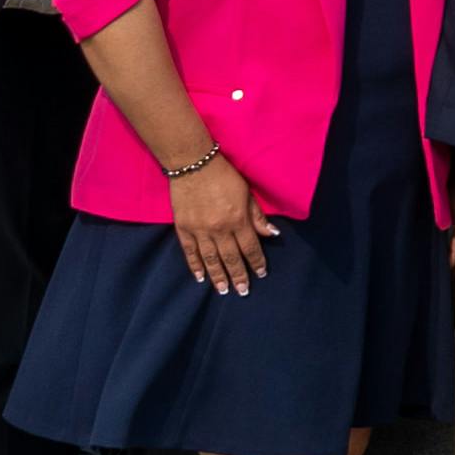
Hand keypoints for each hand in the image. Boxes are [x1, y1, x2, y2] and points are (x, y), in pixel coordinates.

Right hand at [170, 154, 266, 295]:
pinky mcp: (183, 228)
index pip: (250, 247)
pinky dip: (195, 266)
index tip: (261, 274)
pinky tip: (200, 278)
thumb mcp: (247, 193)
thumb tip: (272, 234)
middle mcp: (219, 229)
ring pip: (210, 259)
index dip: (256, 262)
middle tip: (243, 291)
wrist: (193, 164)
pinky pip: (190, 252)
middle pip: (231, 258)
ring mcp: (199, 230)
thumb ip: (257, 216)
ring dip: (218, 276)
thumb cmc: (224, 176)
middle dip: (238, 276)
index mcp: (237, 219)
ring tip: (223, 291)